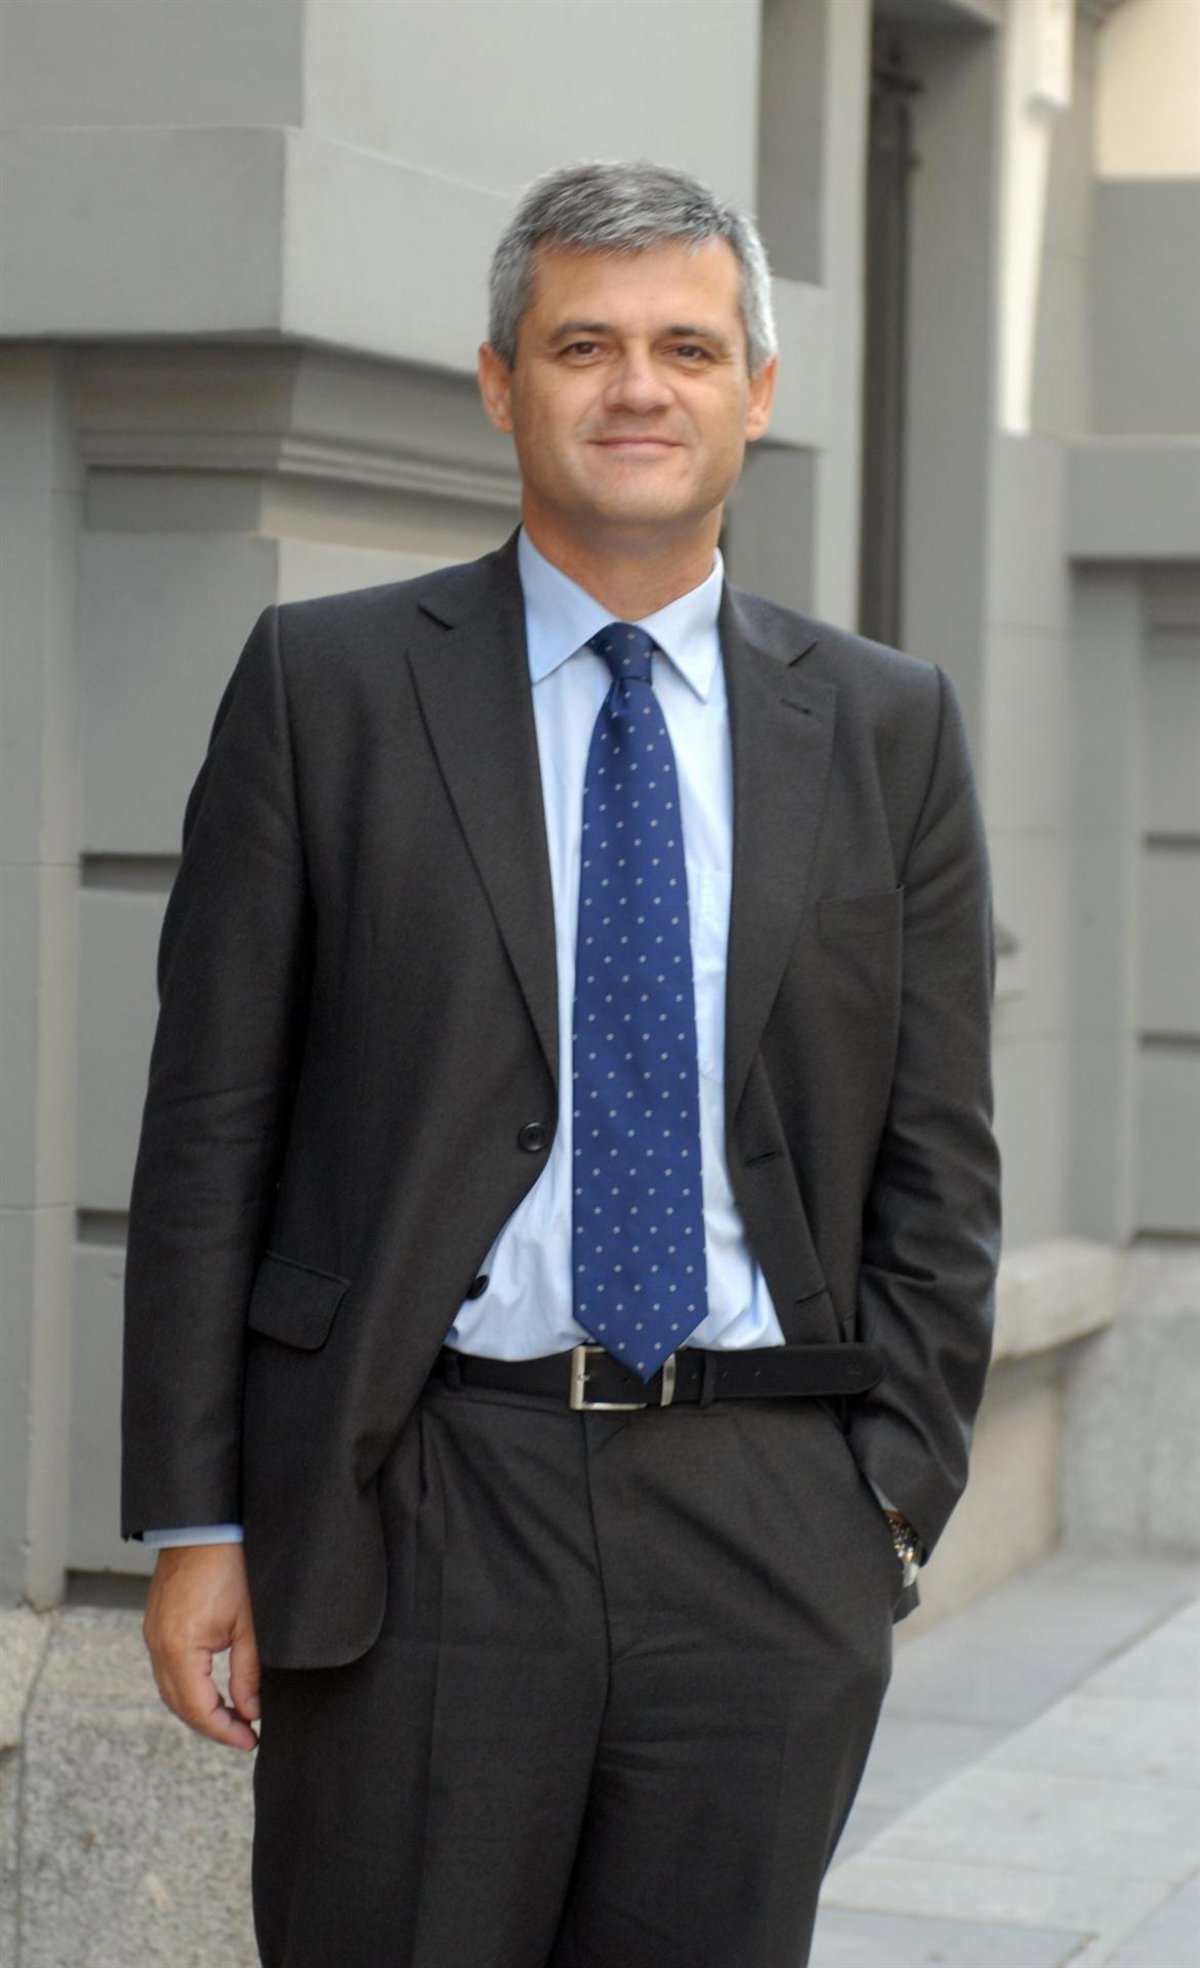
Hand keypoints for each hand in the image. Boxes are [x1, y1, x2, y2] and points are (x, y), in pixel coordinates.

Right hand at [143, 1542, 260, 1750]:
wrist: (206, 1523)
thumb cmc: (231, 1564)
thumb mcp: (249, 1623)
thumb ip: (248, 1672)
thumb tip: (251, 1710)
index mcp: (179, 1648)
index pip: (198, 1709)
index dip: (224, 1730)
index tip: (250, 1740)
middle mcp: (158, 1645)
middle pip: (180, 1704)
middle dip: (211, 1725)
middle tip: (243, 1734)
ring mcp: (153, 1633)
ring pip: (170, 1689)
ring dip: (198, 1708)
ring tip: (231, 1716)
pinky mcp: (156, 1623)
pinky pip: (166, 1668)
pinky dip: (187, 1686)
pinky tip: (211, 1688)